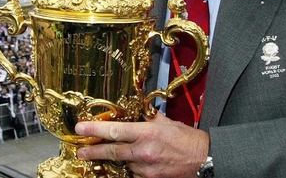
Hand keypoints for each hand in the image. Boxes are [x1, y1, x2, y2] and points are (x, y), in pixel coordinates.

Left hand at [75, 112, 208, 177]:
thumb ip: (149, 118)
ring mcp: (146, 168)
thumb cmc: (188, 140)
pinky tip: (136, 163)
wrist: (204, 160)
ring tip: (120, 153)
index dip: (95, 129)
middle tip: (81, 151)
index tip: (81, 128)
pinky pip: (134, 174)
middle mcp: (144, 151)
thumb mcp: (167, 123)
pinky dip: (132, 168)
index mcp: (147, 133)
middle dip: (94, 151)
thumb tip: (136, 113)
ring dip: (120, 159)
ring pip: (124, 163)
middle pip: (112, 151)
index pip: (115, 130)